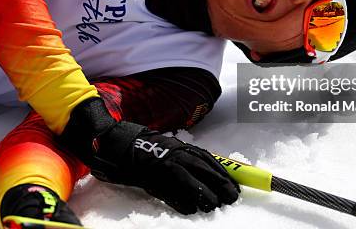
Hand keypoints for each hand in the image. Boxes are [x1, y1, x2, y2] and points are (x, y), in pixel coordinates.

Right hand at [59, 98, 238, 213]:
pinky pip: (171, 193)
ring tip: (213, 205)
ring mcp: (164, 167)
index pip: (211, 161)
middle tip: (230, 198)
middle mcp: (177, 155)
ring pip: (191, 182)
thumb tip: (214, 174)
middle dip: (220, 186)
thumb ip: (190, 159)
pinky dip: (182, 202)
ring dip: (204, 195)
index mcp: (183, 148)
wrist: (120, 145)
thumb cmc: (149, 151)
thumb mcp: (173, 150)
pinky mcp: (152, 179)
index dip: (225, 176)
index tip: (235, 187)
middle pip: (205, 171)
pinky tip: (190, 209)